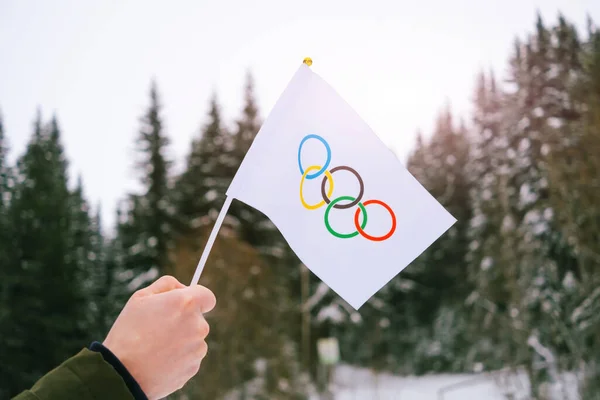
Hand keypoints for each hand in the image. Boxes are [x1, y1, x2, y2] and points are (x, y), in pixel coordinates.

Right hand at [102, 276, 215, 398]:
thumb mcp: (141, 298)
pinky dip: (178, 358)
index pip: (207, 296)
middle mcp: (198, 325)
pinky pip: (189, 357)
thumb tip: (183, 287)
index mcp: (187, 303)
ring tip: (155, 347)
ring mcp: (198, 348)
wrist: (122, 373)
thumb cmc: (128, 331)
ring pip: (194, 339)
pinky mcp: (194, 367)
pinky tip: (159, 360)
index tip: (187, 304)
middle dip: (184, 321)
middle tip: (159, 328)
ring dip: (181, 340)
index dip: (197, 299)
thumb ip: (166, 285)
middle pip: (199, 319)